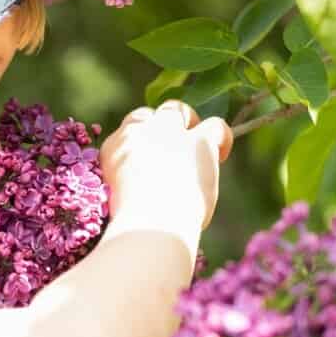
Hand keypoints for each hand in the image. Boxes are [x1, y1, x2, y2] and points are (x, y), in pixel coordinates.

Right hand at [100, 100, 232, 231]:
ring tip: (199, 147)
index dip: (144, 137)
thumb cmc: (134, 226)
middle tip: (176, 146)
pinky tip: (221, 155)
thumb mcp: (120, 200)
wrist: (150, 226)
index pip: (130, 127)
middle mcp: (139, 132)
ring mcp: (169, 132)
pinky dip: (222, 138)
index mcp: (113, 147)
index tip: (152, 154)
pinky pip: (216, 126)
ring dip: (189, 123)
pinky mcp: (199, 142)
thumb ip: (131, 182)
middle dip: (163, 124)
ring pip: (178, 110)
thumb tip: (150, 189)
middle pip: (151, 114)